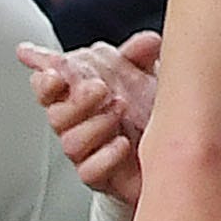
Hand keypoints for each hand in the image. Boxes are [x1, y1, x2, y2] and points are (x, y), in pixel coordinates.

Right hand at [21, 33, 161, 206]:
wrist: (175, 148)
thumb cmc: (149, 108)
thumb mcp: (147, 73)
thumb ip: (141, 55)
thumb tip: (144, 43)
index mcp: (80, 95)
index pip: (50, 88)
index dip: (45, 81)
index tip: (53, 73)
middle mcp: (80, 124)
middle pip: (56, 115)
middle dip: (75, 101)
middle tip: (100, 88)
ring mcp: (89, 152)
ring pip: (70, 143)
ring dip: (94, 125)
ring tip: (121, 110)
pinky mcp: (103, 177)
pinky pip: (90, 172)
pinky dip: (106, 157)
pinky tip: (123, 143)